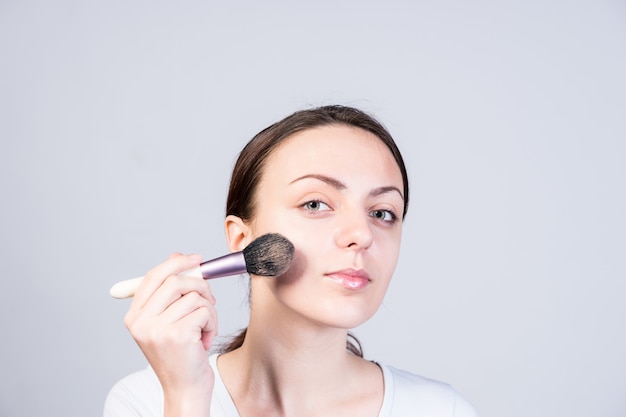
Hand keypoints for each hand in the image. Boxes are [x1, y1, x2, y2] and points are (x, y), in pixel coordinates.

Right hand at [124, 253, 216, 415]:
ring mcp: (158, 329)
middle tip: (210, 297)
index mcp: (134, 316)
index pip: (153, 276)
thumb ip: (169, 292)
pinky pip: (205, 311)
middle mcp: (141, 322)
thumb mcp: (169, 321)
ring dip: (209, 310)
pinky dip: (212, 323)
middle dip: (199, 284)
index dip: (176, 264)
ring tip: (204, 328)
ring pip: (194, 296)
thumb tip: (177, 257)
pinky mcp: (178, 335)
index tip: (195, 259)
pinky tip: (203, 340)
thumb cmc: (181, 354)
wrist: (185, 389)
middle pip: (175, 280)